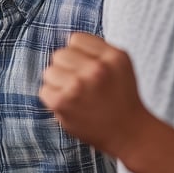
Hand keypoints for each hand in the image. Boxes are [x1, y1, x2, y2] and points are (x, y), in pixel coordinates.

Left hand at [39, 32, 149, 155]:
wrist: (129, 133)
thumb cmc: (120, 98)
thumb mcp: (119, 66)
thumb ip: (96, 50)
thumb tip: (67, 41)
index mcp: (113, 56)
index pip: (75, 39)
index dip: (78, 54)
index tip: (86, 68)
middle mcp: (97, 68)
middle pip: (59, 54)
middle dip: (66, 68)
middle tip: (81, 85)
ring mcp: (79, 85)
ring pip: (49, 71)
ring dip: (58, 83)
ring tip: (76, 96)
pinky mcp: (63, 102)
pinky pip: (44, 90)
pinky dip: (53, 99)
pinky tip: (70, 106)